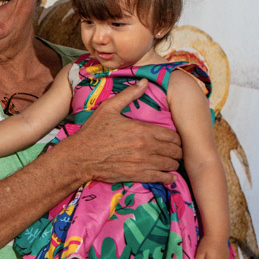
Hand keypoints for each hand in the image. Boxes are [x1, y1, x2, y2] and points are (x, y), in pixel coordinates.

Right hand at [61, 80, 181, 185]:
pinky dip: (168, 178)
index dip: (177, 138)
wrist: (80, 157)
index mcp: (142, 129)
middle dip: (178, 151)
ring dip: (174, 164)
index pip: (172, 135)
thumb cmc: (93, 132)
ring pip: (169, 164)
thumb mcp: (108, 108)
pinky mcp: (136, 175)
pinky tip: (169, 176)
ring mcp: (142, 163)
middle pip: (174, 150)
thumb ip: (129, 94)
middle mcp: (146, 147)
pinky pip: (160, 178)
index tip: (175, 139)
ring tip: (173, 162)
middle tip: (176, 151)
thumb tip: (144, 81)